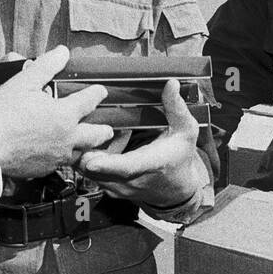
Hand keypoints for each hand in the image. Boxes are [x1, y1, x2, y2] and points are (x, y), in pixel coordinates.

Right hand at [0, 46, 112, 178]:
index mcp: (64, 115)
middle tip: (107, 129)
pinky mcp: (45, 169)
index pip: (90, 101)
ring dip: (87, 147)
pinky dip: (65, 158)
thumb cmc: (2, 115)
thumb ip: (46, 66)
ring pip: (81, 153)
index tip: (101, 91)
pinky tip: (60, 154)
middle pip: (95, 135)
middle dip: (104, 131)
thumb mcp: (24, 82)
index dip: (97, 93)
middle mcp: (66, 138)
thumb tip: (62, 53)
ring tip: (89, 145)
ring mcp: (57, 156)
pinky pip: (61, 164)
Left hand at [76, 79, 206, 206]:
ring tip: (98, 135)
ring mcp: (119, 188)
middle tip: (88, 130)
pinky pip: (90, 174)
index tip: (90, 161)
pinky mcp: (109, 189)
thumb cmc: (179, 156)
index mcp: (151, 164)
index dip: (107, 164)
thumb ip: (176, 107)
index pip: (127, 167)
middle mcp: (132, 181)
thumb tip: (171, 84)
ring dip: (86, 153)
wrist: (177, 188)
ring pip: (89, 173)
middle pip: (98, 170)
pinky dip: (89, 160)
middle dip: (86, 150)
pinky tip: (100, 146)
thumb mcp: (185, 130)